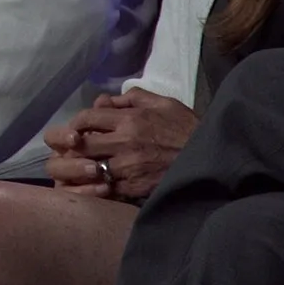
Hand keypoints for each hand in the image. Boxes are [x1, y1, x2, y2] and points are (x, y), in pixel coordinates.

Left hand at [43, 87, 198, 202]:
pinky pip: (106, 187)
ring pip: (90, 168)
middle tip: (72, 151)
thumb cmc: (187, 129)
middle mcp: (125, 142)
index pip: (87, 118)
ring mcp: (128, 167)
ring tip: (83, 167)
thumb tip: (106, 100)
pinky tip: (99, 183)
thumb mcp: (164, 103)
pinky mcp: (134, 187)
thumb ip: (133, 97)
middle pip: (82, 144)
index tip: (75, 130)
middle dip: (73, 147)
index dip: (76, 124)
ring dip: (84, 168)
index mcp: (130, 119)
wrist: (210, 159)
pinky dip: (99, 185)